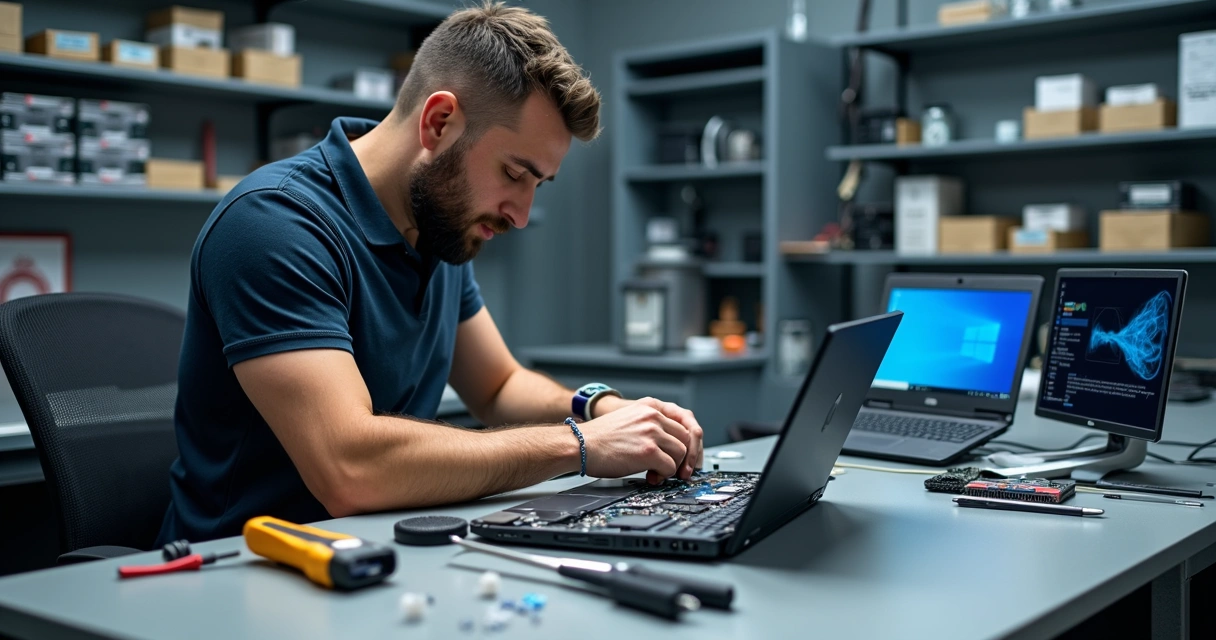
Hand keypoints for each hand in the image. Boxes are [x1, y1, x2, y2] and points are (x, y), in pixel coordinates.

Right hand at [582, 397, 703, 482]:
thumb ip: (650, 425)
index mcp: (650, 406)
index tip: (683, 455)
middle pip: (685, 437)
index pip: (681, 422)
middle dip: (682, 456)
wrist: (580, 445)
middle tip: (671, 468)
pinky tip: (651, 476)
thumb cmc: (599, 438)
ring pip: (681, 453)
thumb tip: (669, 445)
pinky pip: (670, 467)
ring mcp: (652, 432)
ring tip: (657, 473)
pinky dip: (663, 475)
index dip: (684, 442)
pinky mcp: (649, 451)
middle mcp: (653, 415)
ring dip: (672, 467)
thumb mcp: (629, 419)